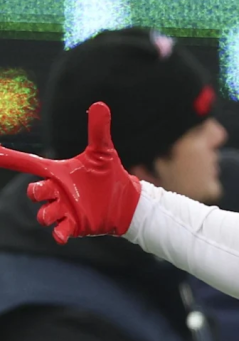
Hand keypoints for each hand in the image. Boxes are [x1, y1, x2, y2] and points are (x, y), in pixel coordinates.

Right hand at [0, 102, 139, 243]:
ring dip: (47, 212)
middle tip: (48, 189)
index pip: (28, 163)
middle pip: (33, 191)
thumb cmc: (110, 175)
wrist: (126, 201)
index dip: (9, 158)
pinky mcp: (74, 225)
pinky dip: (58, 233)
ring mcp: (64, 209)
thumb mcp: (103, 152)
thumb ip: (98, 131)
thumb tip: (101, 104)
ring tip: (61, 210)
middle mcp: (56, 191)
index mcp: (58, 172)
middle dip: (35, 191)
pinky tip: (62, 236)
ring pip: (43, 212)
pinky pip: (59, 231)